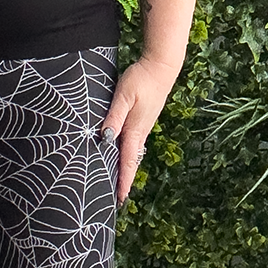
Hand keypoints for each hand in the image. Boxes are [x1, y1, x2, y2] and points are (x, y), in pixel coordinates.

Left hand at [99, 56, 179, 203]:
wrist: (161, 68)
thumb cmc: (141, 80)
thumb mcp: (123, 96)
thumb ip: (114, 116)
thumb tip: (105, 137)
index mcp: (134, 130)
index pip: (127, 162)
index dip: (123, 181)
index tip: (120, 199)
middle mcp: (140, 132)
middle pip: (131, 162)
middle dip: (124, 180)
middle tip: (117, 197)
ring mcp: (143, 127)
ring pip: (133, 154)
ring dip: (126, 168)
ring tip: (119, 182)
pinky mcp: (144, 120)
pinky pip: (135, 144)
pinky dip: (129, 155)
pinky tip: (123, 155)